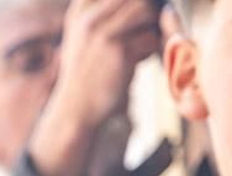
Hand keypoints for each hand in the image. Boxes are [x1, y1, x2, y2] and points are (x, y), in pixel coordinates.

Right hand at [46, 0, 161, 130]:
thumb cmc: (87, 70)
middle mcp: (88, 17)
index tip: (131, 26)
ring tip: (136, 47)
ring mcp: (103, 32)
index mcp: (80, 9)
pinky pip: (151, 37)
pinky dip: (148, 50)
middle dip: (147, 12)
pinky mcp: (119, 49)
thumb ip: (106, 11)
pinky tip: (132, 63)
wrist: (76, 108)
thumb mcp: (84, 34)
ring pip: (147, 11)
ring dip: (150, 28)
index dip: (136, 3)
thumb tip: (157, 2)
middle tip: (141, 33)